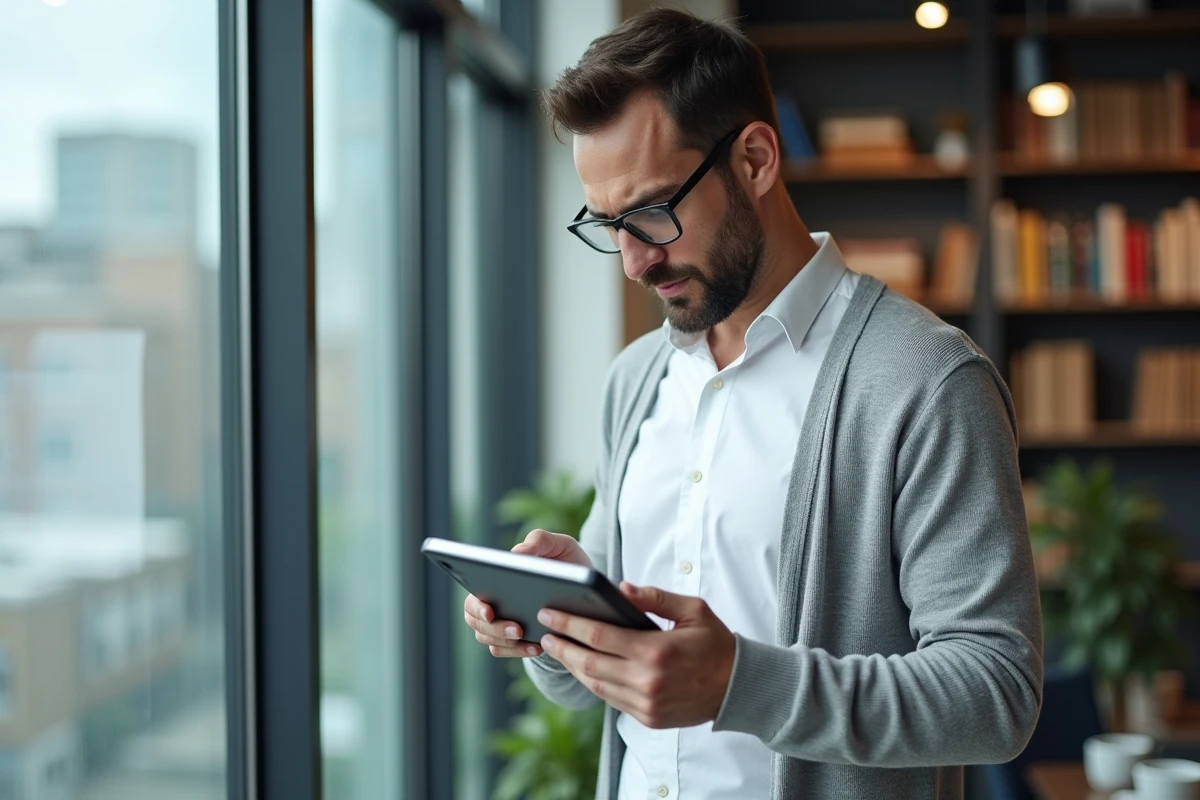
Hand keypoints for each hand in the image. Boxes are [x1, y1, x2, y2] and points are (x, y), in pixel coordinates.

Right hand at [461, 529, 592, 658]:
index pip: (473, 597)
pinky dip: (519, 651)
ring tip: (530, 639)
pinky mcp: (516, 641)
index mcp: (495, 580)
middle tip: (517, 629)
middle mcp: (493, 603)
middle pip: (477, 622)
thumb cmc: (566, 561)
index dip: (476, 607)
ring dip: (507, 642)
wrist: (587, 587)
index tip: (489, 612)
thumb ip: (539, 540)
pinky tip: (538, 647)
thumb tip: (516, 553)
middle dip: (495, 628)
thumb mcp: (558, 545)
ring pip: (490, 640)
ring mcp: (502, 624)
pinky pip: (507, 651)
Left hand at [537, 582, 735, 728]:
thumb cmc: (715, 643)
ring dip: (573, 666)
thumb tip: (622, 589)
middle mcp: (647, 681)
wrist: (738, 687)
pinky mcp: (648, 718)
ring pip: (596, 685)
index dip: (569, 624)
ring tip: (558, 649)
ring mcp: (646, 703)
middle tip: (543, 633)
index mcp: (656, 651)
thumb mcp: (692, 610)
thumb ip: (655, 597)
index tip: (550, 613)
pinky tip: (584, 668)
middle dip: (562, 646)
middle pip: (589, 664)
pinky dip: (593, 683)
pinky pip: (611, 700)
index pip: (599, 636)